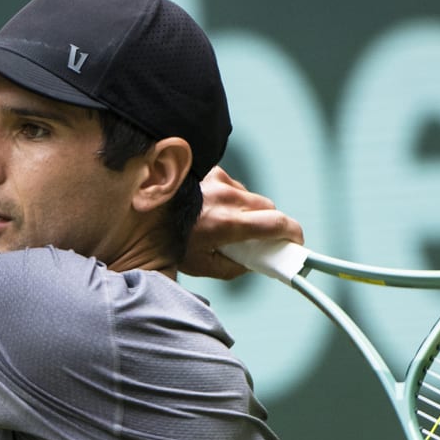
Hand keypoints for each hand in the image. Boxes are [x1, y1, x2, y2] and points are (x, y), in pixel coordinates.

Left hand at [179, 167, 304, 279]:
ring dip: (250, 211)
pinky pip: (236, 186)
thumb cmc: (170, 241)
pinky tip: (216, 208)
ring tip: (229, 224)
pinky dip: (234, 198)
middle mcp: (226, 198)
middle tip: (262, 239)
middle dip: (272, 224)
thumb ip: (235, 268)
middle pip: (269, 207)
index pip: (275, 223)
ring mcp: (219, 181)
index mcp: (226, 223)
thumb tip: (256, 264)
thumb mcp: (203, 266)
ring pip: (253, 196)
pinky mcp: (213, 172)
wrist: (142, 210)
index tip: (297, 242)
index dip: (293, 233)